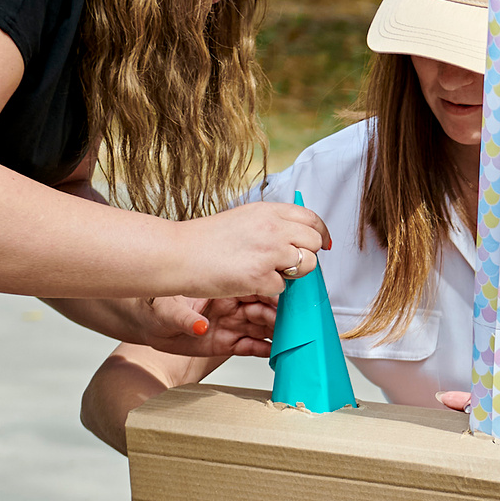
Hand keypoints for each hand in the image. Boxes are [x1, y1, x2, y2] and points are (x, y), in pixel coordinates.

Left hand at [120, 294, 279, 357]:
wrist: (144, 325)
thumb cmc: (154, 307)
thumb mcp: (166, 310)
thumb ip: (185, 318)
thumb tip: (200, 326)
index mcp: (223, 288)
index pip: (257, 288)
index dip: (274, 295)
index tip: (288, 302)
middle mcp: (232, 304)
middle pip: (266, 309)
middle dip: (282, 316)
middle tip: (294, 326)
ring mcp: (232, 323)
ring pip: (263, 327)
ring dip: (277, 333)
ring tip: (290, 340)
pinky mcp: (227, 342)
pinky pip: (252, 346)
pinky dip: (265, 349)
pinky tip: (276, 352)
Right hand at [175, 199, 328, 297]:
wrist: (177, 254)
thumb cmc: (204, 240)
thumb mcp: (243, 219)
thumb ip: (271, 223)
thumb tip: (296, 234)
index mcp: (268, 211)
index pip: (311, 218)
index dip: (320, 233)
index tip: (322, 244)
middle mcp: (273, 227)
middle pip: (314, 243)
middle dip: (306, 256)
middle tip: (286, 264)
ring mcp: (269, 251)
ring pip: (306, 265)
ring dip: (292, 274)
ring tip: (265, 272)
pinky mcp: (261, 275)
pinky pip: (282, 288)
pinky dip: (268, 289)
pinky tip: (247, 281)